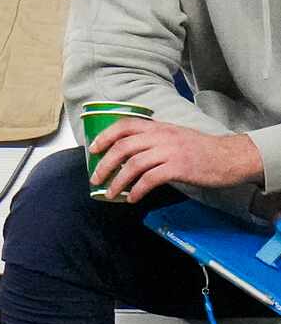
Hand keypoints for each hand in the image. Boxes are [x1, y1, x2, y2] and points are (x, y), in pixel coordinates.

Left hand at [91, 117, 263, 203]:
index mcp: (158, 127)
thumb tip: (128, 154)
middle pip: (123, 147)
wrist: (231, 156)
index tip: (93, 149)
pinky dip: (138, 189)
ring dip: (118, 181)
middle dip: (105, 164)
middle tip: (96, 178)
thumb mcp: (175, 136)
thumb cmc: (202, 149)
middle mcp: (161, 136)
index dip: (105, 136)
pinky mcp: (179, 168)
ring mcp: (170, 151)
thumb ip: (153, 140)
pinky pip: (150, 179)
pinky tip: (133, 198)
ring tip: (110, 193)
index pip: (124, 125)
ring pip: (133, 164)